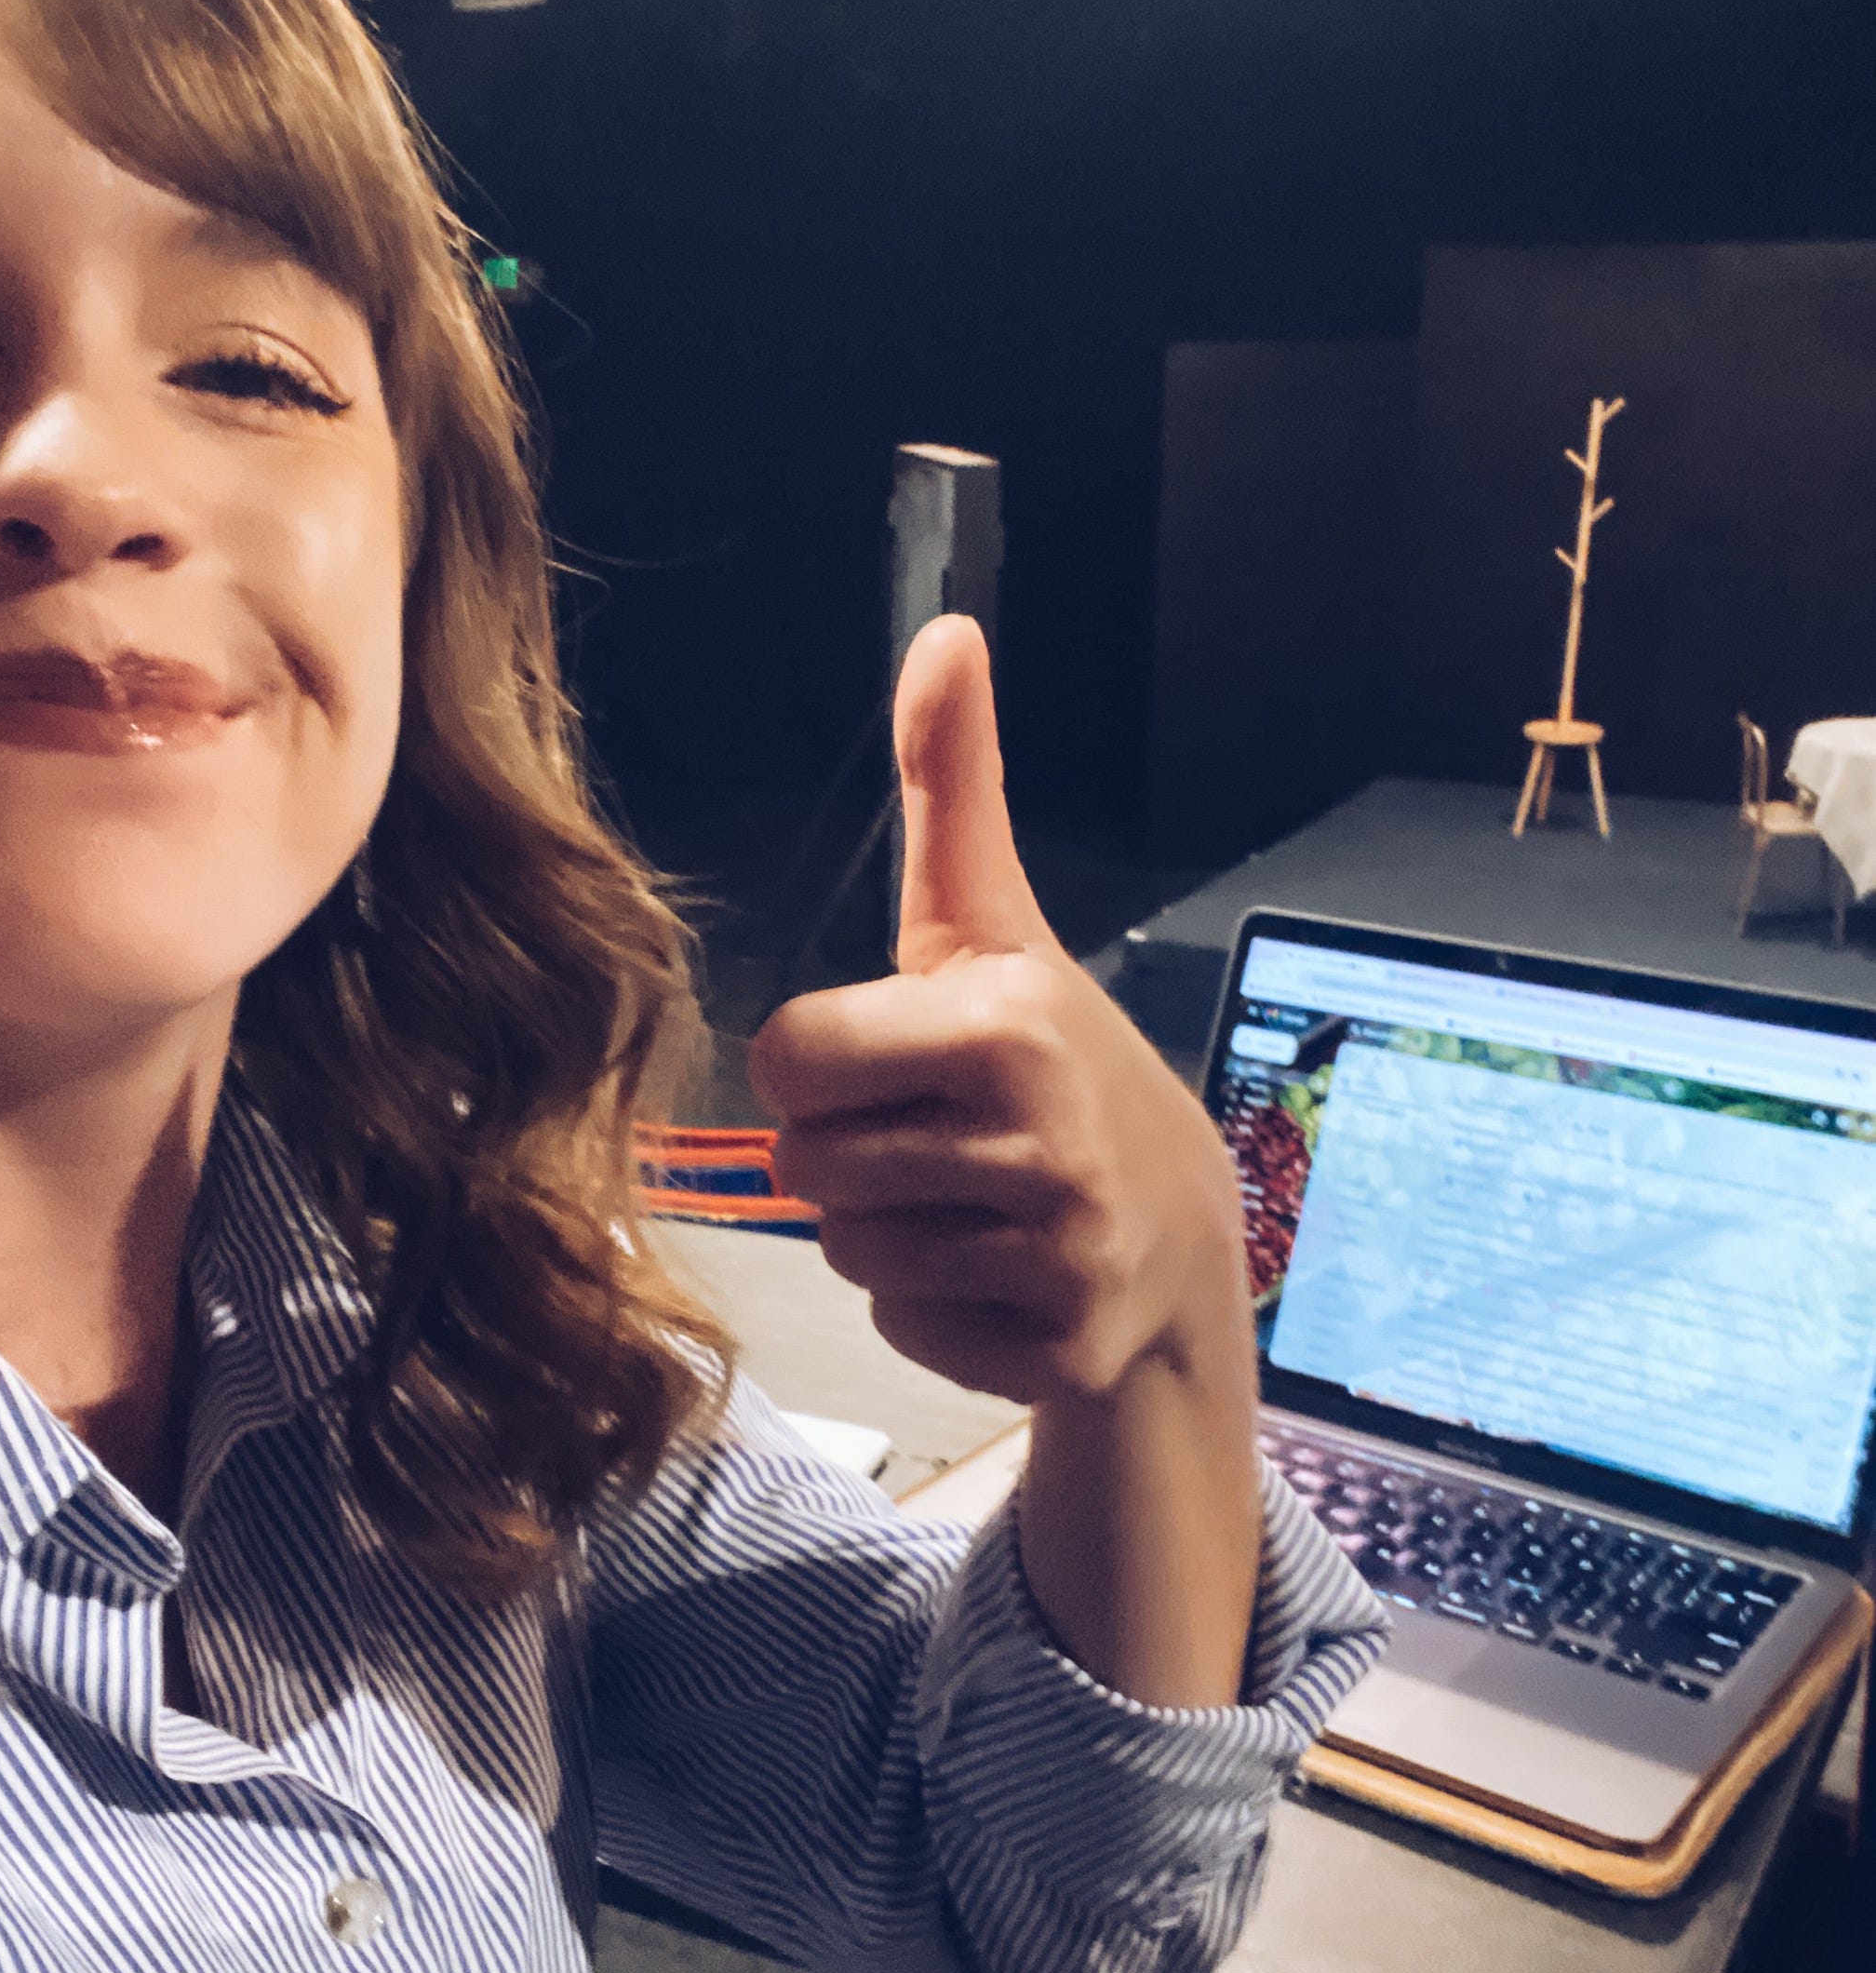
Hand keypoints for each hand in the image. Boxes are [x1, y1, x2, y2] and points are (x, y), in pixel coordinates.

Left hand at [750, 616, 1245, 1410]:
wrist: (1184, 1241)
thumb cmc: (1059, 1067)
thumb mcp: (997, 926)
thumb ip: (951, 789)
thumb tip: (947, 631)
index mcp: (1002, 1019)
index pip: (787, 1057)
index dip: (820, 1065)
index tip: (893, 1062)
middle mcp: (1036, 1134)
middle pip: (804, 1163)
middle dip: (853, 1155)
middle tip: (943, 1140)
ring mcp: (1055, 1248)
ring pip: (848, 1249)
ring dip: (890, 1234)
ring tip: (976, 1204)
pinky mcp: (1056, 1341)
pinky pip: (901, 1328)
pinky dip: (935, 1313)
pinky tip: (1002, 1275)